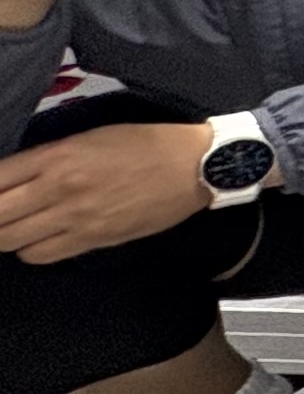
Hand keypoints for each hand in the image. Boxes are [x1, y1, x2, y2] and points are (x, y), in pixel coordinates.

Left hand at [0, 121, 225, 265]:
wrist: (194, 167)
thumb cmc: (145, 144)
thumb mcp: (90, 137)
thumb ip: (48, 158)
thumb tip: (12, 178)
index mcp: (58, 155)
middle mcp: (60, 187)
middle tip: (2, 212)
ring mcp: (75, 217)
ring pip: (10, 240)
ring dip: (6, 234)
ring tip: (15, 225)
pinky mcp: (93, 239)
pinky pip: (39, 255)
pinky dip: (29, 250)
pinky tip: (39, 238)